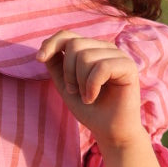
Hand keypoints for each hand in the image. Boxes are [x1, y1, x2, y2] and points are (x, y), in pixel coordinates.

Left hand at [38, 30, 145, 149]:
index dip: (51, 43)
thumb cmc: (89, 109)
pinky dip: (92, 86)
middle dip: (68, 72)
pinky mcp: (128, 66)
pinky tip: (93, 98)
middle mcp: (105, 48)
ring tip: (87, 97)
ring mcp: (118, 55)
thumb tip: (44, 46)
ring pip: (86, 56)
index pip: (68, 35)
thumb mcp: (65, 85)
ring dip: (80, 82)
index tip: (39, 59)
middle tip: (75, 91)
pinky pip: (102, 67)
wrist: (109, 131)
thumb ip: (56, 65)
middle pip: (74, 44)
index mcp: (91, 49)